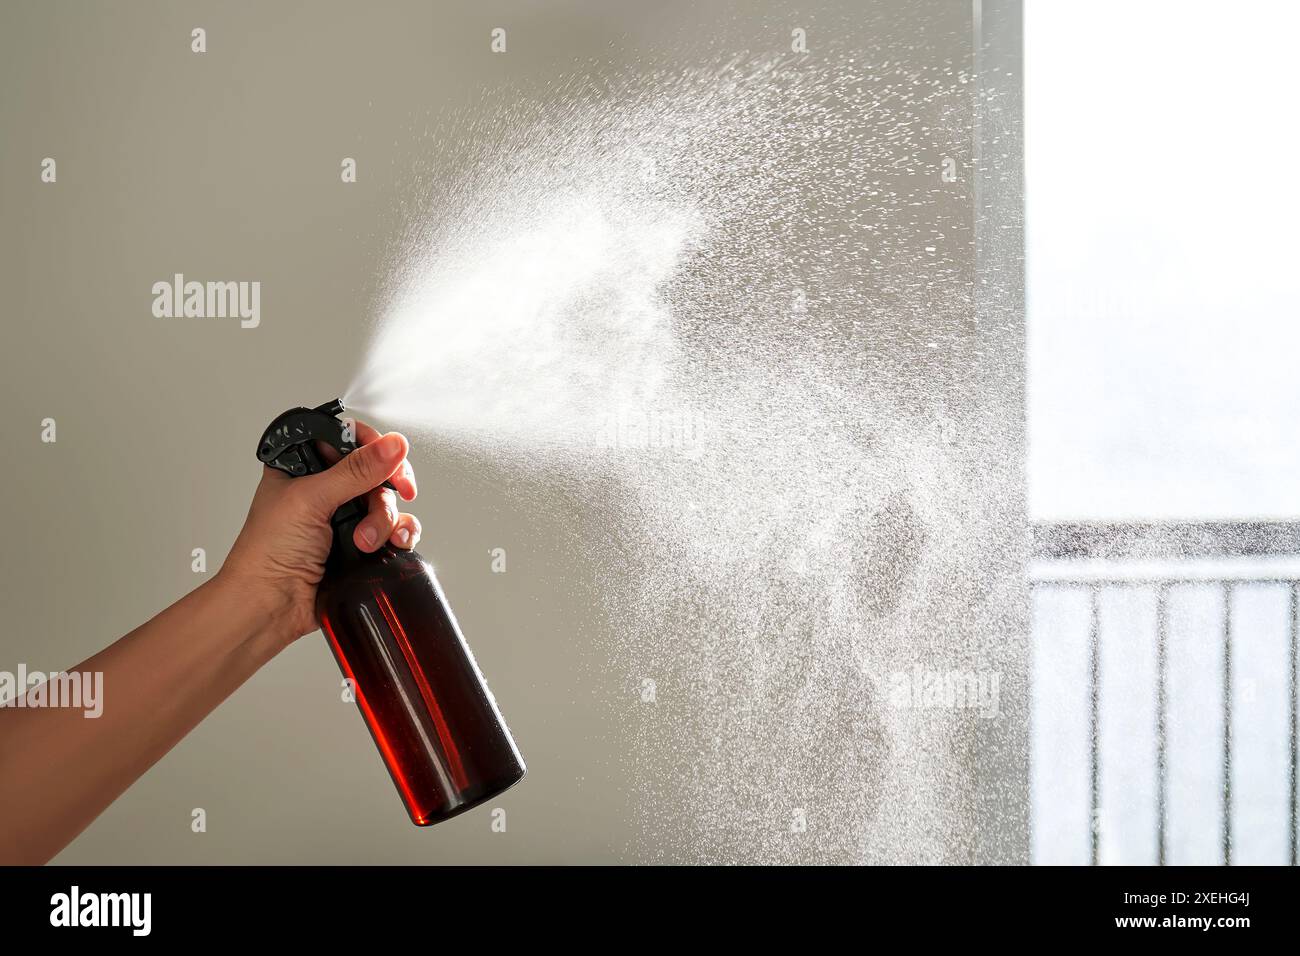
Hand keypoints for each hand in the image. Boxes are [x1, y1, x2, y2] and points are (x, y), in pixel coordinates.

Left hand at [220, 421, 420, 643]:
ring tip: (364, 541)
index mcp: (304, 466)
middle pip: (376, 470)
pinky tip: (392, 544)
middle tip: (397, 493)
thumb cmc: (266, 554)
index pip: (347, 438)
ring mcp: (344, 518)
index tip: (390, 459)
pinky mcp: (361, 545)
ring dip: (385, 520)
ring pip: (388, 501)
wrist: (269, 606)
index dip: (373, 445)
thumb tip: (392, 445)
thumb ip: (355, 470)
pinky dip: (400, 534)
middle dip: (384, 488)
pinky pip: (396, 529)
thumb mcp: (311, 500)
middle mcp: (325, 489)